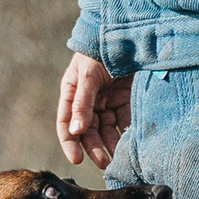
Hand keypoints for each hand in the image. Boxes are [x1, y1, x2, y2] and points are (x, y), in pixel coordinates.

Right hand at [56, 53, 130, 167]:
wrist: (126, 34)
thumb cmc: (99, 51)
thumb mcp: (88, 75)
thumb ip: (82, 103)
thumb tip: (76, 131)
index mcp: (72, 94)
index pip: (66, 124)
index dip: (69, 143)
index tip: (76, 159)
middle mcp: (88, 102)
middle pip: (88, 132)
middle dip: (95, 149)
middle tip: (105, 164)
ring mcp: (107, 102)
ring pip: (107, 130)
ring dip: (112, 145)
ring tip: (120, 159)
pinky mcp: (125, 101)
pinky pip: (124, 122)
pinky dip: (127, 133)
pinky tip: (132, 144)